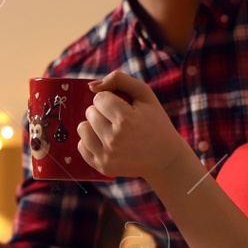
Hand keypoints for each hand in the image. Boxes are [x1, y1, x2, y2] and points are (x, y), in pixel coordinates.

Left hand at [77, 70, 193, 183]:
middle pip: (90, 112)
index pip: (99, 98)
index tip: (123, 107)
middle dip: (102, 112)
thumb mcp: (145, 94)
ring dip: (93, 125)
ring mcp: (107, 156)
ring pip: (82, 128)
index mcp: (125, 119)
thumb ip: (119, 80)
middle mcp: (114, 139)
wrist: (166, 158)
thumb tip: (91, 86)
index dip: (109, 99)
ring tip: (110, 129)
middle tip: (119, 120)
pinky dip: (90, 141)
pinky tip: (105, 142)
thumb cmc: (155, 122)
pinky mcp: (103, 167)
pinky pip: (81, 147)